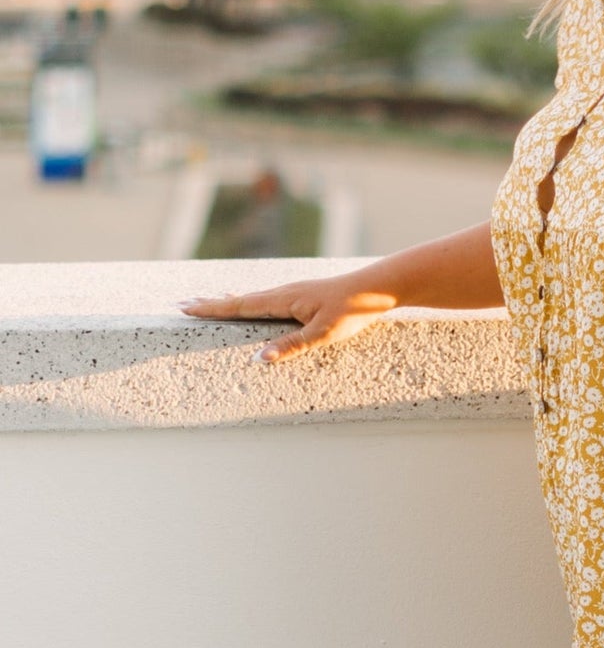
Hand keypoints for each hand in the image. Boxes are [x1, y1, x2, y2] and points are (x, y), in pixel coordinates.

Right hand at [178, 274, 400, 361]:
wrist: (378, 288)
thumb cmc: (353, 311)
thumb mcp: (322, 334)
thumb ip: (291, 346)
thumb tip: (259, 358)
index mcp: (283, 300)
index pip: (239, 306)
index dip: (212, 309)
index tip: (185, 307)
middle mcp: (283, 292)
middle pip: (239, 300)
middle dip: (211, 303)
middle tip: (182, 303)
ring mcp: (292, 293)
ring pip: (252, 298)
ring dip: (227, 301)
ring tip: (207, 302)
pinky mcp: (302, 296)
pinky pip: (266, 299)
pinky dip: (249, 301)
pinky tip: (250, 303)